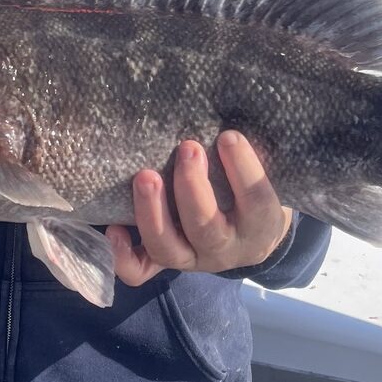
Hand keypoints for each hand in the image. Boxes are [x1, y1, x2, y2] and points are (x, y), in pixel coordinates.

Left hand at [107, 131, 292, 287]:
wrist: (253, 235)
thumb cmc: (254, 189)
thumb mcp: (267, 172)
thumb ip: (248, 154)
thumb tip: (226, 109)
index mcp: (260, 225)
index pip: (255, 201)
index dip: (243, 170)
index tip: (228, 136)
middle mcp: (226, 249)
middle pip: (206, 228)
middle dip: (192, 187)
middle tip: (187, 147)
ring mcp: (193, 259)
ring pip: (168, 249)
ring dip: (152, 213)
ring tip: (145, 176)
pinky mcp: (164, 263)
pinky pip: (139, 271)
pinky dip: (123, 255)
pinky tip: (114, 227)